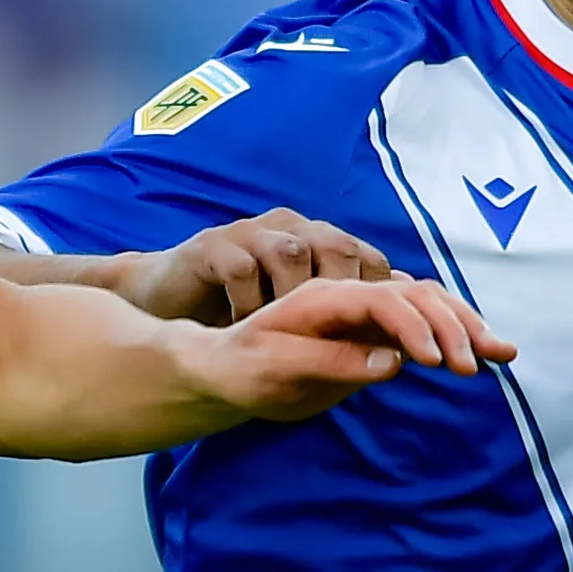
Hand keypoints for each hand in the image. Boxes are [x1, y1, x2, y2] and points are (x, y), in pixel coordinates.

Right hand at [116, 208, 394, 323]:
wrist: (174, 300)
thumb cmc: (247, 309)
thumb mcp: (301, 315)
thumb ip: (346, 316)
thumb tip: (399, 336)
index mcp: (319, 245)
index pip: (367, 259)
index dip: (380, 298)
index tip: (373, 340)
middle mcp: (290, 231)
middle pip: (337, 246)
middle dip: (345, 294)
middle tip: (339, 337)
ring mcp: (250, 234)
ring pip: (290, 252)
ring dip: (292, 299)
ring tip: (285, 337)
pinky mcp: (211, 246)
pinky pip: (240, 268)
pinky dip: (247, 303)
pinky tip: (243, 328)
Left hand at [175, 276, 513, 422]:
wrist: (223, 369)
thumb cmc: (241, 370)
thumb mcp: (277, 371)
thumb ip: (332, 363)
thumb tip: (393, 362)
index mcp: (324, 298)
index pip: (385, 301)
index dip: (416, 327)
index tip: (435, 363)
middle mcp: (349, 295)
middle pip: (417, 295)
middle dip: (456, 326)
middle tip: (484, 363)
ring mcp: (363, 310)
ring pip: (427, 304)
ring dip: (466, 326)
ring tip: (502, 353)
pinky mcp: (371, 330)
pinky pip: (421, 321)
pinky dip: (454, 333)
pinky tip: (481, 349)